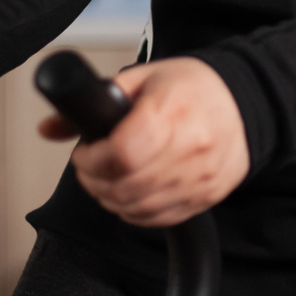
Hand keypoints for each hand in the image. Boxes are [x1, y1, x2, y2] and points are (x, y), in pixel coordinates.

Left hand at [41, 57, 247, 227]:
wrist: (245, 102)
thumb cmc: (193, 88)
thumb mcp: (143, 78)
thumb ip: (95, 101)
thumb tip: (50, 126)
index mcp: (172, 109)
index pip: (122, 153)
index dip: (92, 159)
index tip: (85, 152)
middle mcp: (191, 146)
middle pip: (125, 185)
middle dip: (95, 180)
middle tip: (93, 164)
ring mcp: (200, 176)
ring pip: (138, 207)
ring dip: (112, 197)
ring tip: (112, 175)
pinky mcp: (206, 196)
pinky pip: (158, 218)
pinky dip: (136, 211)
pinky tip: (135, 190)